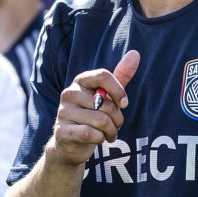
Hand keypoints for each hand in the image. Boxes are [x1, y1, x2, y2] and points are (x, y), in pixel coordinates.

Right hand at [51, 50, 139, 166]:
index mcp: (80, 81)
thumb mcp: (107, 95)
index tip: (124, 104)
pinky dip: (99, 139)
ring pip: (101, 121)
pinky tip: (97, 139)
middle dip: (117, 119)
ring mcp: (63, 112)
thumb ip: (120, 76)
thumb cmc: (93, 115)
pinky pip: (90, 134)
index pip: (103, 75)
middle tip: (115, 125)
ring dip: (111, 131)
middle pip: (106, 104)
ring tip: (107, 134)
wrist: (71, 143)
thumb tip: (135, 53)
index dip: (118, 91)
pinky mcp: (62, 131)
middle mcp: (69, 94)